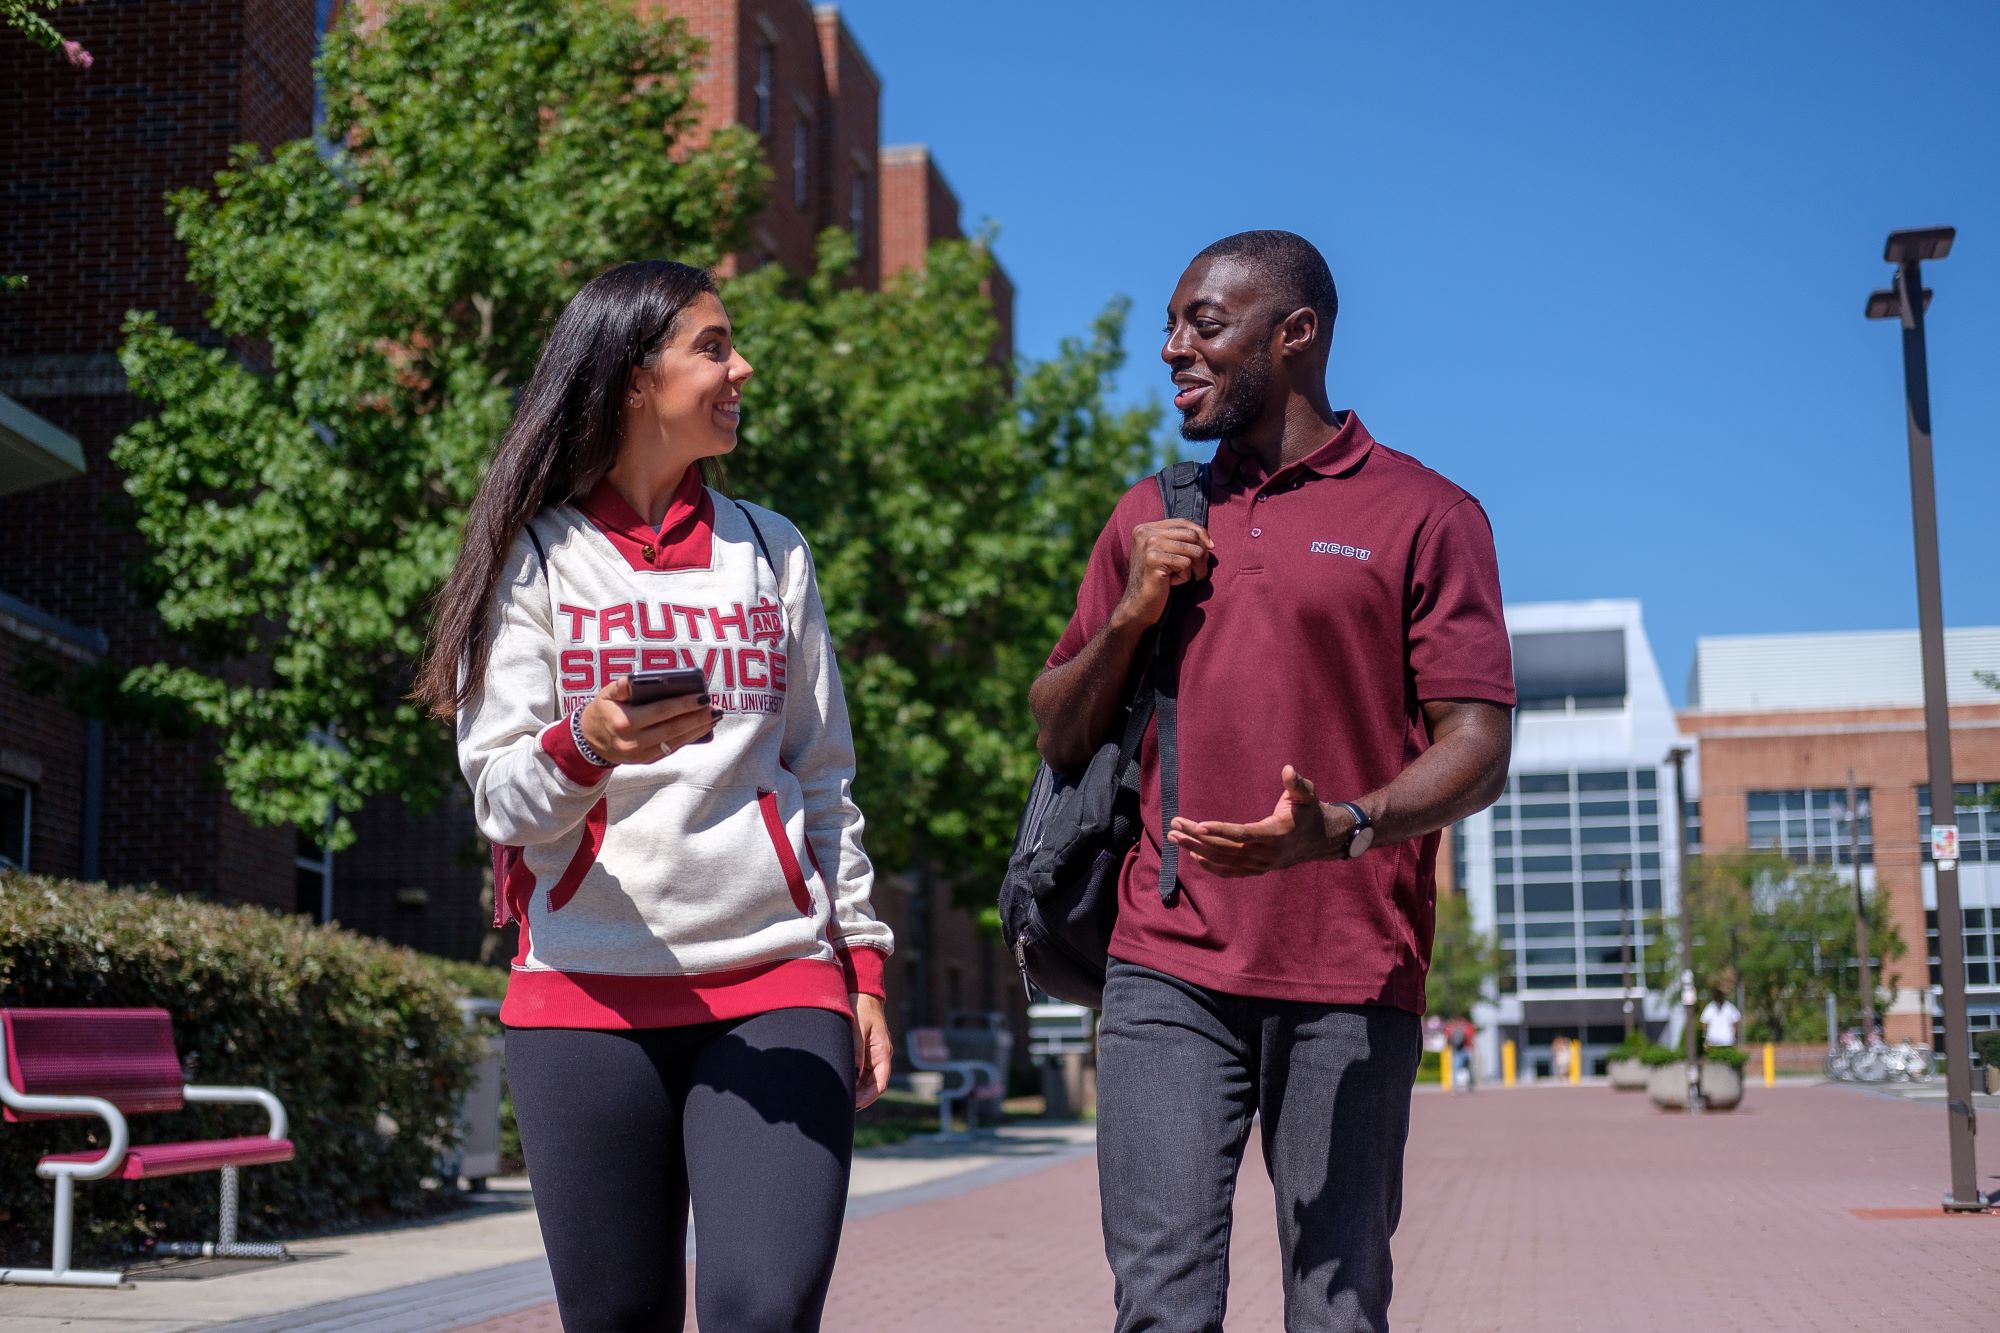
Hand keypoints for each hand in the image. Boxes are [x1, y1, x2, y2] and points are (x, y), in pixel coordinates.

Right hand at [579, 675, 720, 763]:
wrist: (589, 741)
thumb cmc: (602, 711)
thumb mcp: (606, 695)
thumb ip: (621, 687)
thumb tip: (633, 679)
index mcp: (624, 722)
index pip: (661, 711)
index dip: (684, 704)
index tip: (703, 697)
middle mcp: (633, 742)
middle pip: (673, 729)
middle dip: (698, 718)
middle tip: (716, 708)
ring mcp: (641, 754)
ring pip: (676, 742)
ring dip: (698, 729)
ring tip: (715, 717)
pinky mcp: (647, 761)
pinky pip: (672, 749)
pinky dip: (688, 738)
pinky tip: (702, 728)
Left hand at [850, 993, 892, 1109]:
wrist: (861, 990)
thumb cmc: (861, 1007)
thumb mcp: (857, 1028)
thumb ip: (856, 1051)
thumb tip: (854, 1075)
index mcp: (883, 1052)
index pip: (881, 1083)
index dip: (869, 1097)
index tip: (854, 1105)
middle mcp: (880, 1056)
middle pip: (874, 1085)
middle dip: (861, 1097)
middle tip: (843, 1104)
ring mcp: (873, 1054)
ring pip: (867, 1080)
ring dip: (856, 1089)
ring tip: (839, 1095)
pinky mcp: (865, 1050)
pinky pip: (861, 1071)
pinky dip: (853, 1079)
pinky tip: (841, 1082)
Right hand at [1112, 519, 1212, 630]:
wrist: (1139, 605)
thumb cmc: (1156, 581)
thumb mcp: (1165, 554)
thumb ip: (1179, 541)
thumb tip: (1209, 541)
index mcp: (1146, 528)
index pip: (1183, 522)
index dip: (1201, 534)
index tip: (1211, 548)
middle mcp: (1145, 532)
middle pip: (1192, 535)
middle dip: (1202, 555)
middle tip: (1198, 571)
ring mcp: (1148, 545)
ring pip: (1193, 550)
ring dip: (1196, 568)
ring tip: (1185, 578)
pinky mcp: (1153, 559)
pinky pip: (1186, 564)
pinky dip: (1185, 577)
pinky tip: (1172, 583)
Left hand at [1167, 765, 1354, 877]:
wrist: (1320, 840)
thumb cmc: (1309, 811)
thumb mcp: (1307, 795)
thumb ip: (1297, 784)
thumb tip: (1288, 769)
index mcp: (1277, 834)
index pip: (1243, 834)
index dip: (1221, 831)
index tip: (1198, 825)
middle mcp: (1267, 853)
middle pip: (1225, 848)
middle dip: (1196, 837)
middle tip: (1173, 825)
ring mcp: (1261, 865)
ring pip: (1223, 860)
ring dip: (1196, 849)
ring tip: (1174, 837)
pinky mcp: (1257, 870)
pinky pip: (1230, 871)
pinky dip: (1211, 865)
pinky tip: (1193, 855)